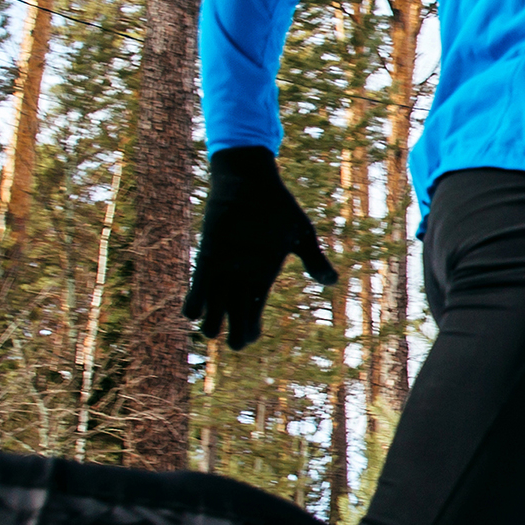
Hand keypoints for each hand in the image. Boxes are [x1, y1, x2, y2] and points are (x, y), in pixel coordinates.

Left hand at [183, 147, 338, 351]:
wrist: (251, 180)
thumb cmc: (277, 205)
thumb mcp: (301, 234)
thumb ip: (313, 260)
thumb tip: (332, 282)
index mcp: (262, 274)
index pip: (253, 309)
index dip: (250, 326)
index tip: (250, 338)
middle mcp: (240, 274)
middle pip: (233, 311)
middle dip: (233, 330)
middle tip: (236, 344)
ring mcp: (224, 265)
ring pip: (213, 301)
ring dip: (210, 318)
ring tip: (209, 333)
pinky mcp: (209, 252)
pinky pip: (199, 281)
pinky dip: (195, 297)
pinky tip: (192, 313)